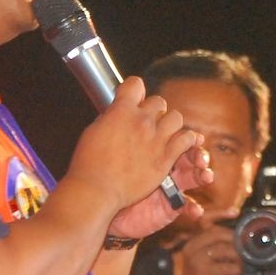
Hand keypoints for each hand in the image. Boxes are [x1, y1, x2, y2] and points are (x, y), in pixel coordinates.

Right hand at [70, 77, 206, 222]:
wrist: (97, 190)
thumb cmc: (89, 163)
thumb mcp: (94, 130)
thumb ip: (111, 116)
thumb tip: (118, 110)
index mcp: (121, 110)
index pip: (135, 84)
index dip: (134, 90)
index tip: (133, 98)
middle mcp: (141, 121)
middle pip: (158, 102)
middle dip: (154, 110)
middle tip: (148, 122)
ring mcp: (155, 138)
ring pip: (176, 118)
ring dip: (170, 124)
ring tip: (164, 134)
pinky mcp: (166, 157)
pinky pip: (186, 139)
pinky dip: (185, 140)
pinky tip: (178, 145)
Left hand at [105, 144, 214, 239]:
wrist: (102, 204)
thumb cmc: (110, 173)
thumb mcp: (117, 152)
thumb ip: (128, 136)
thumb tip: (131, 112)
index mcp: (158, 149)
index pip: (179, 139)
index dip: (190, 137)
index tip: (194, 137)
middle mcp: (169, 166)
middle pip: (191, 156)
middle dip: (200, 155)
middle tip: (201, 158)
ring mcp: (172, 187)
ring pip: (195, 178)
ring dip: (204, 176)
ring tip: (206, 177)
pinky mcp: (171, 207)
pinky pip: (187, 207)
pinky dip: (194, 208)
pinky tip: (196, 210)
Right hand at [165, 210, 241, 274]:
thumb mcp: (205, 256)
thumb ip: (216, 244)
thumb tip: (239, 234)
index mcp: (194, 241)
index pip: (205, 221)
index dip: (220, 214)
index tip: (235, 212)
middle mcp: (193, 247)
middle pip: (218, 234)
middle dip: (235, 238)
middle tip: (247, 245)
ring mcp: (197, 260)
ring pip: (225, 250)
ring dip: (239, 255)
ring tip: (245, 260)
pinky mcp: (204, 273)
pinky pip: (227, 267)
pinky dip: (237, 269)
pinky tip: (239, 272)